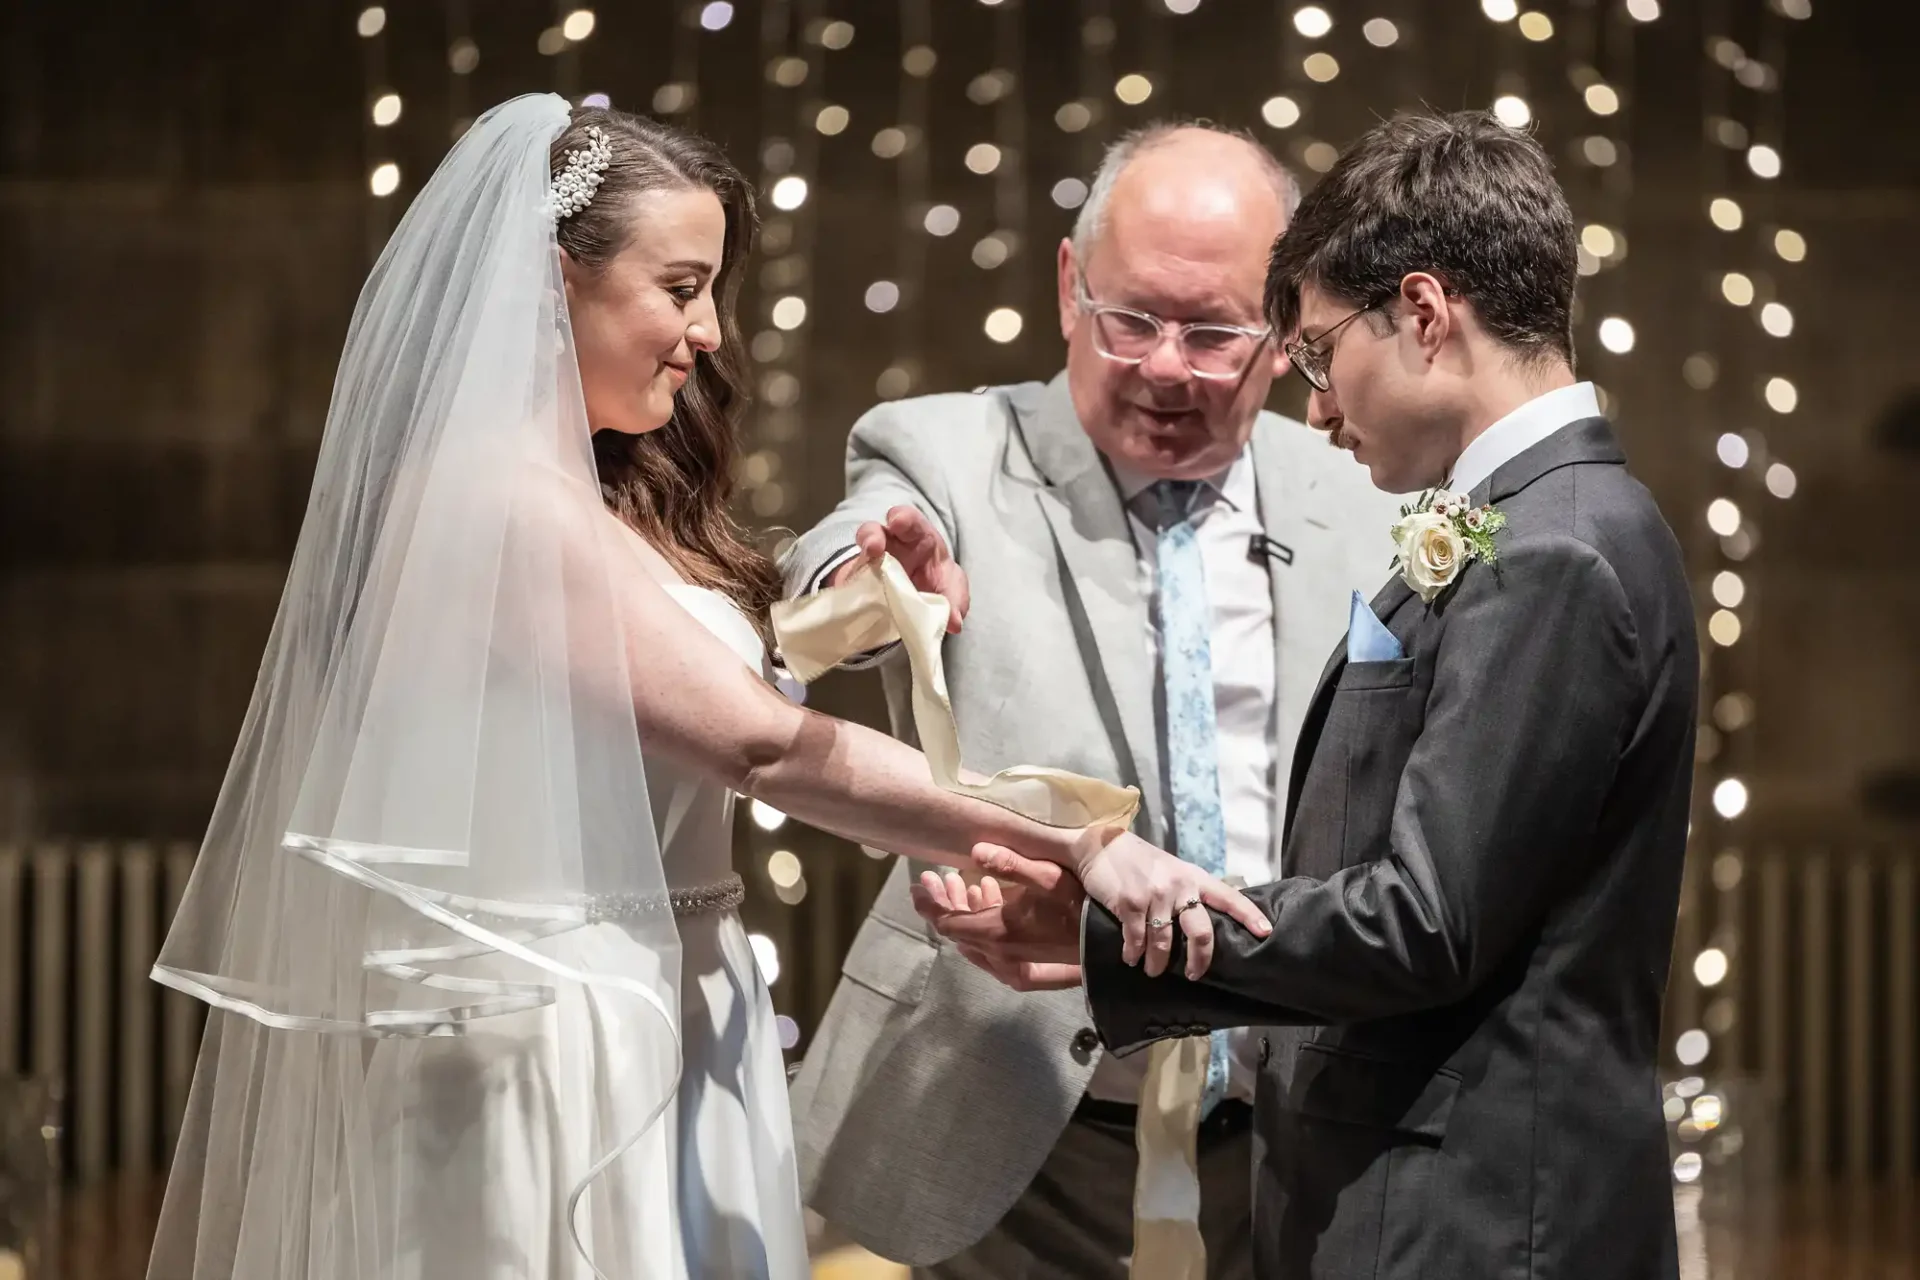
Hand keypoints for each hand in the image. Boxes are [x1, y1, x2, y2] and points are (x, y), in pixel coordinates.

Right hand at [829, 505, 969, 633]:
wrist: (918, 604)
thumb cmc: (936, 584)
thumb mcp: (950, 591)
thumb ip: (955, 602)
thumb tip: (954, 622)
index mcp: (917, 538)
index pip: (909, 520)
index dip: (903, 517)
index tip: (898, 522)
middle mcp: (889, 546)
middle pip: (875, 532)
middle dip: (872, 536)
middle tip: (874, 547)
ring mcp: (869, 566)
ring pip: (855, 561)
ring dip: (856, 569)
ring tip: (862, 573)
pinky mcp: (856, 587)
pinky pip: (848, 585)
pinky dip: (849, 590)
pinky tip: (855, 597)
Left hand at [911, 856, 1084, 992]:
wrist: (1112, 948)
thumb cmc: (1082, 907)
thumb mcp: (1049, 877)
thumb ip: (1009, 864)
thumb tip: (975, 850)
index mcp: (997, 932)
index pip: (946, 922)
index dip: (929, 905)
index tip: (917, 886)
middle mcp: (997, 955)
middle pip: (956, 932)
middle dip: (944, 904)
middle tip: (935, 879)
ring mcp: (1011, 967)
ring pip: (973, 941)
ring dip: (964, 913)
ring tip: (964, 883)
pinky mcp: (1025, 972)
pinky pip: (990, 950)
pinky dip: (983, 926)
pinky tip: (991, 900)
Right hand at [1065, 829, 1270, 979]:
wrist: (1100, 845)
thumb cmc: (1138, 860)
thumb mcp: (1171, 869)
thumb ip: (1187, 891)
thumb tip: (1202, 923)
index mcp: (1193, 877)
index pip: (1229, 897)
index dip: (1249, 915)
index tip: (1266, 932)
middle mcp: (1179, 886)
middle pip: (1201, 931)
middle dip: (1199, 960)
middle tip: (1193, 974)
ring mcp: (1155, 895)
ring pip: (1164, 943)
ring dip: (1157, 963)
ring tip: (1152, 970)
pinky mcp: (1130, 904)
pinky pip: (1137, 940)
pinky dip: (1133, 954)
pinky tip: (1130, 957)